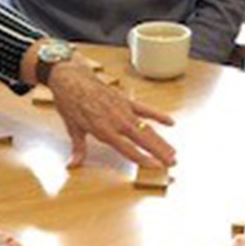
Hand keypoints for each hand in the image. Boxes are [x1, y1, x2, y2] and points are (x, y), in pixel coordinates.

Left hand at [47, 62, 176, 167]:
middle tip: (172, 163)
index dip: (143, 159)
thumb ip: (78, 149)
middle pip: (143, 139)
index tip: (155, 167)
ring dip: (161, 140)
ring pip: (147, 128)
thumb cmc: (71, 103)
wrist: (72, 79)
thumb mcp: (73, 128)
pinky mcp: (126, 100)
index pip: (128, 149)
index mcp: (104, 130)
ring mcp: (124, 110)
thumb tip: (73, 166)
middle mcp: (117, 121)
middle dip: (159, 152)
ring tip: (173, 151)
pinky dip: (158, 115)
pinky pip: (145, 109)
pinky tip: (171, 122)